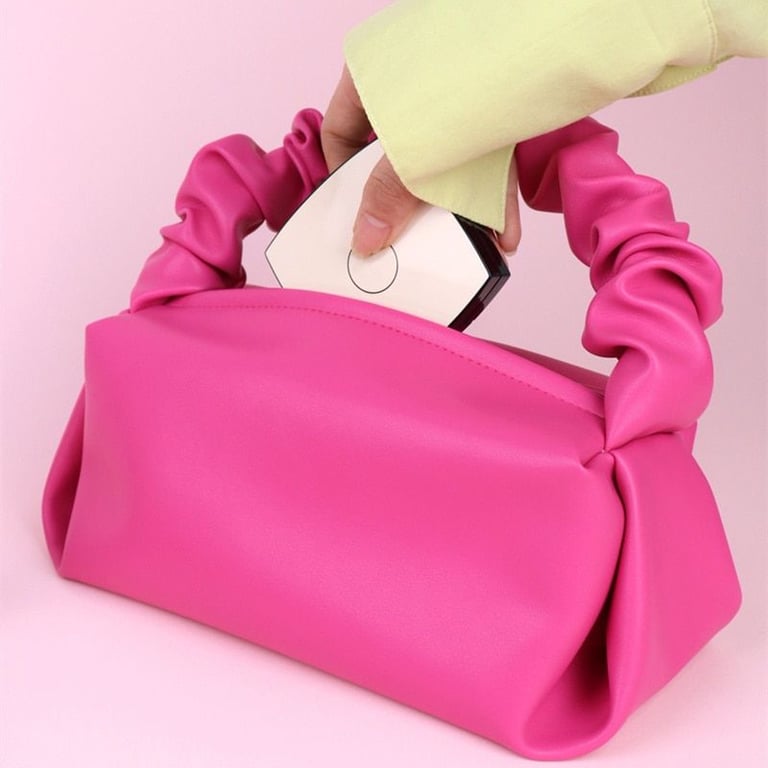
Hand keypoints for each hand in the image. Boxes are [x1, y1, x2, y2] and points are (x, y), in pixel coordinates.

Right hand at [321, 66, 521, 255]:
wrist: (537, 37)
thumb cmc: (456, 75)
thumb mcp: (410, 147)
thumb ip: (387, 195)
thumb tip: (365, 242)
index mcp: (369, 78)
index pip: (340, 133)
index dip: (343, 180)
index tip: (356, 219)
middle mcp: (408, 86)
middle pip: (396, 155)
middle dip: (409, 205)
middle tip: (410, 240)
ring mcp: (453, 95)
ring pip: (446, 161)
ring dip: (460, 208)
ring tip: (468, 246)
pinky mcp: (494, 105)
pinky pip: (486, 156)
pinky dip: (494, 194)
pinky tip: (504, 232)